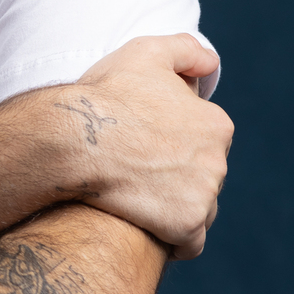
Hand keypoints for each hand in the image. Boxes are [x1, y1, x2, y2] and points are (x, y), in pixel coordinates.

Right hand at [52, 34, 232, 258]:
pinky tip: (150, 228)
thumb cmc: (105, 96)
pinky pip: (190, 242)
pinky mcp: (185, 225)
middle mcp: (219, 161)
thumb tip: (212, 65)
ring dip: (178, 207)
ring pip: (200, 208)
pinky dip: (175, 239)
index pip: (207, 141)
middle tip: (139, 173)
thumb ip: (186, 51)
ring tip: (140, 201)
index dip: (177, 142)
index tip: (148, 145)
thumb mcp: (145, 53)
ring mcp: (205, 196)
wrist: (75, 141)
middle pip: (205, 176)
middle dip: (179, 176)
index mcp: (216, 124)